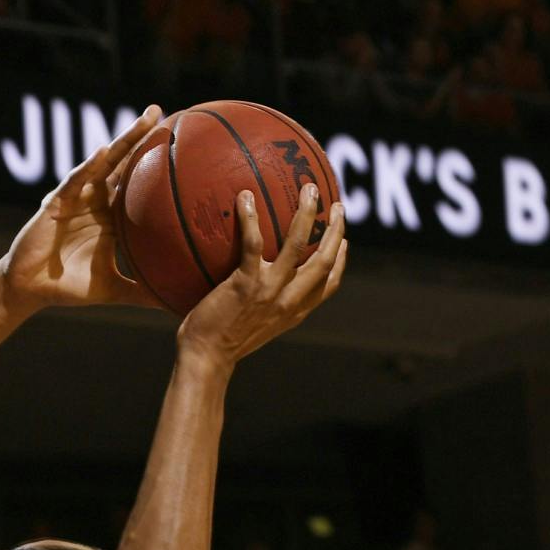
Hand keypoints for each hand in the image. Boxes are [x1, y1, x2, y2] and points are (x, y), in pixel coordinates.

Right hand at [0, 106, 162, 311]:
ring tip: (146, 119)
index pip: (138, 182)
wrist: (30, 290)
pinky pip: (74, 181)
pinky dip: (86, 167)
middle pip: (124, 162)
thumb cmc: (68, 287)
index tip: (182, 144)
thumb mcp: (112, 290)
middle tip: (165, 112)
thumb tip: (175, 306)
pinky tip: (101, 152)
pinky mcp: (56, 203)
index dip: (156, 162)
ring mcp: (77, 197)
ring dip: (124, 139)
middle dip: (143, 136)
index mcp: (111, 215)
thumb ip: (141, 293)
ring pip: (103, 162)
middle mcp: (96, 200)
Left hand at [176, 183, 347, 371]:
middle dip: (336, 230)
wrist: (205, 360)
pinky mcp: (246, 283)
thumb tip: (249, 286)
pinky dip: (250, 217)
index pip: (329, 284)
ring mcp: (270, 290)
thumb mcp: (250, 328)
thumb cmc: (218, 346)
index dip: (341, 260)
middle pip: (326, 259)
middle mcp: (289, 300)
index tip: (344, 242)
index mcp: (294, 312)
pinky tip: (245, 196)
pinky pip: (253, 242)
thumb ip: (259, 307)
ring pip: (299, 244)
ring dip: (308, 213)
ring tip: (310, 189)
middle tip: (337, 206)